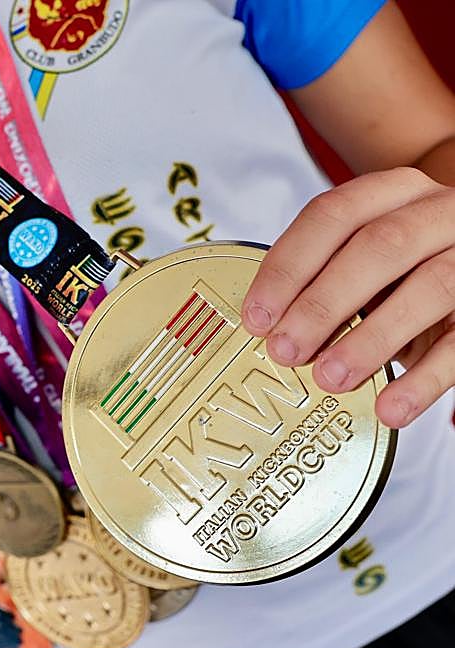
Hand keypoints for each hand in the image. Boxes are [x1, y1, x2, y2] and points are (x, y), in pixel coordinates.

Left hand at [241, 167, 454, 427]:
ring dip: (372, 338)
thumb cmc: (403, 274)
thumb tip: (268, 330)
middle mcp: (438, 211)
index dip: (288, 267)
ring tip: (330, 379)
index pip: (333, 215)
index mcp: (393, 193)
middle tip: (286, 350)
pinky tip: (390, 409)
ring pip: (430, 286)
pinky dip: (425, 380)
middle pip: (379, 246)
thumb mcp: (362, 265)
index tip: (257, 317)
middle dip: (323, 302)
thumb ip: (323, 281)